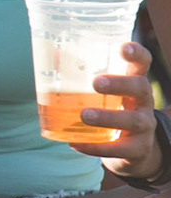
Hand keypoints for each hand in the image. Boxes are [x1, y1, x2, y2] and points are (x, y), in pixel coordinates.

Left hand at [77, 41, 163, 179]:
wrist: (133, 150)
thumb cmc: (112, 110)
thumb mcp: (105, 93)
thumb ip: (82, 76)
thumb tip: (52, 55)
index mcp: (133, 83)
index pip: (143, 63)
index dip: (136, 54)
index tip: (124, 47)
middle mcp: (143, 102)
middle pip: (141, 88)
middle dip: (119, 84)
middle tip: (95, 83)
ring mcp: (144, 126)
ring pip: (133, 120)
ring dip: (107, 117)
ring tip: (84, 115)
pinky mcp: (138, 149)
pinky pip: (119, 149)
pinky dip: (96, 147)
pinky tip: (75, 143)